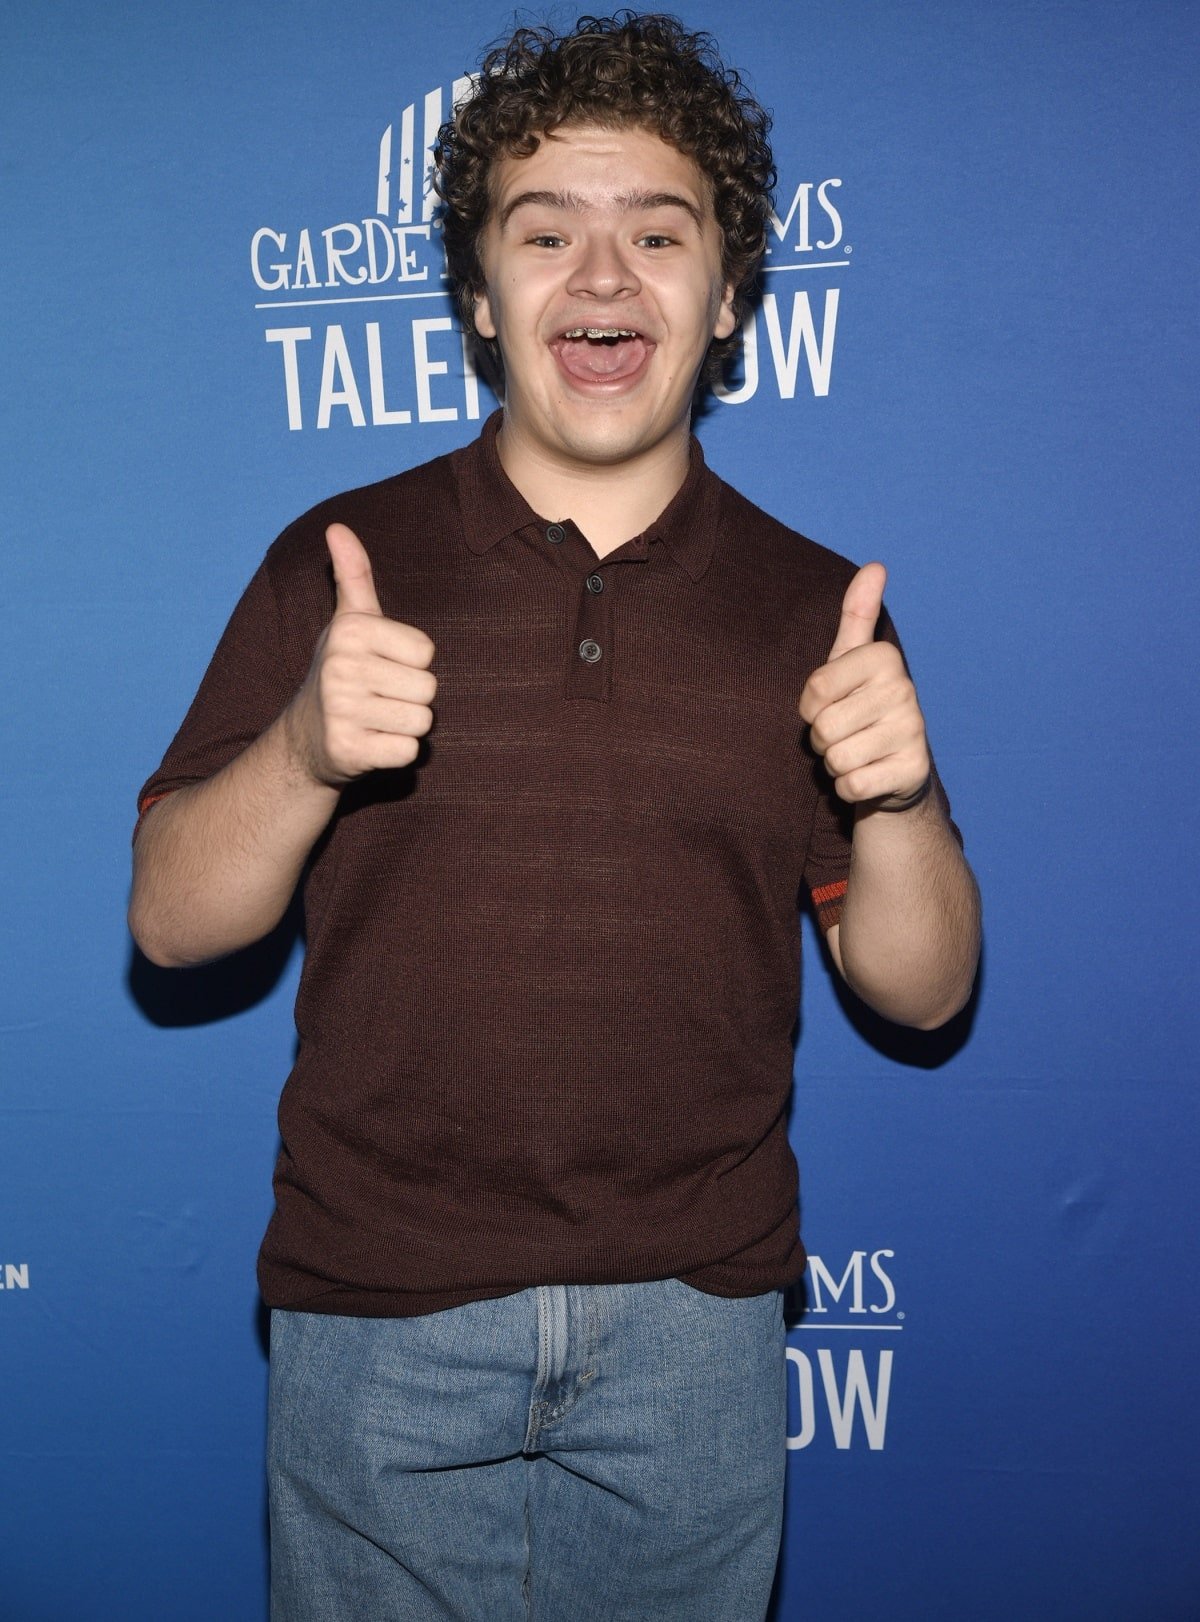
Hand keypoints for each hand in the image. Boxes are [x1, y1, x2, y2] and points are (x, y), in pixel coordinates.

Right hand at [286, 523, 436, 785]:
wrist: (306, 737)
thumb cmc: (342, 670)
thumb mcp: (348, 621)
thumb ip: (353, 575)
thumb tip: (337, 527)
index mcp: (349, 630)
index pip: (426, 652)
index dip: (411, 664)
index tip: (382, 667)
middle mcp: (341, 667)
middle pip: (428, 688)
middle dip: (411, 697)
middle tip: (379, 698)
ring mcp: (342, 711)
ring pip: (421, 721)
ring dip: (405, 726)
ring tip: (376, 719)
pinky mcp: (348, 750)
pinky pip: (408, 752)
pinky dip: (396, 752)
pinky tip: (372, 742)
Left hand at [798, 563, 929, 809]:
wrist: (896, 770)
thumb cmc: (862, 706)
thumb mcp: (853, 659)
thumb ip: (857, 614)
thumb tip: (876, 566)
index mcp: (885, 659)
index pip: (814, 691)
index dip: (809, 707)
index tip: (829, 706)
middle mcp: (905, 690)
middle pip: (824, 727)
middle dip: (822, 739)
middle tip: (844, 734)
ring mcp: (913, 732)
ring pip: (837, 758)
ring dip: (835, 763)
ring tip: (855, 752)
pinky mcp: (913, 771)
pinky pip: (852, 785)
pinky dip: (848, 787)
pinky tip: (866, 774)